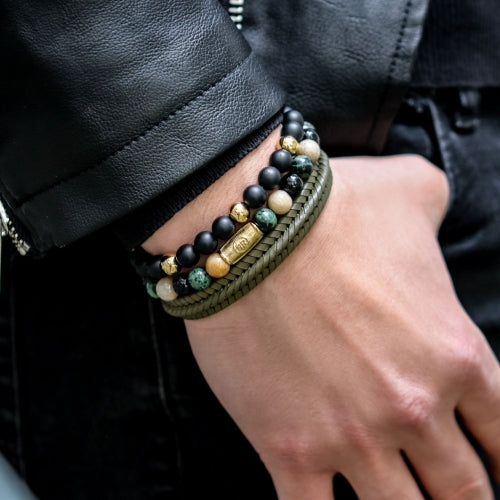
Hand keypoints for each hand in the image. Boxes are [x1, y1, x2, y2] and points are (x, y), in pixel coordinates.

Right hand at [183, 154, 499, 498]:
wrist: (247, 230)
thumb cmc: (329, 208)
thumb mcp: (410, 191)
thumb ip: (438, 205)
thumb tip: (435, 205)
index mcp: (453, 354)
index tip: (495, 471)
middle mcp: (411, 408)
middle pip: (463, 491)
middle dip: (466, 499)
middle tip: (455, 495)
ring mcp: (349, 437)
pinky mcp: (288, 449)